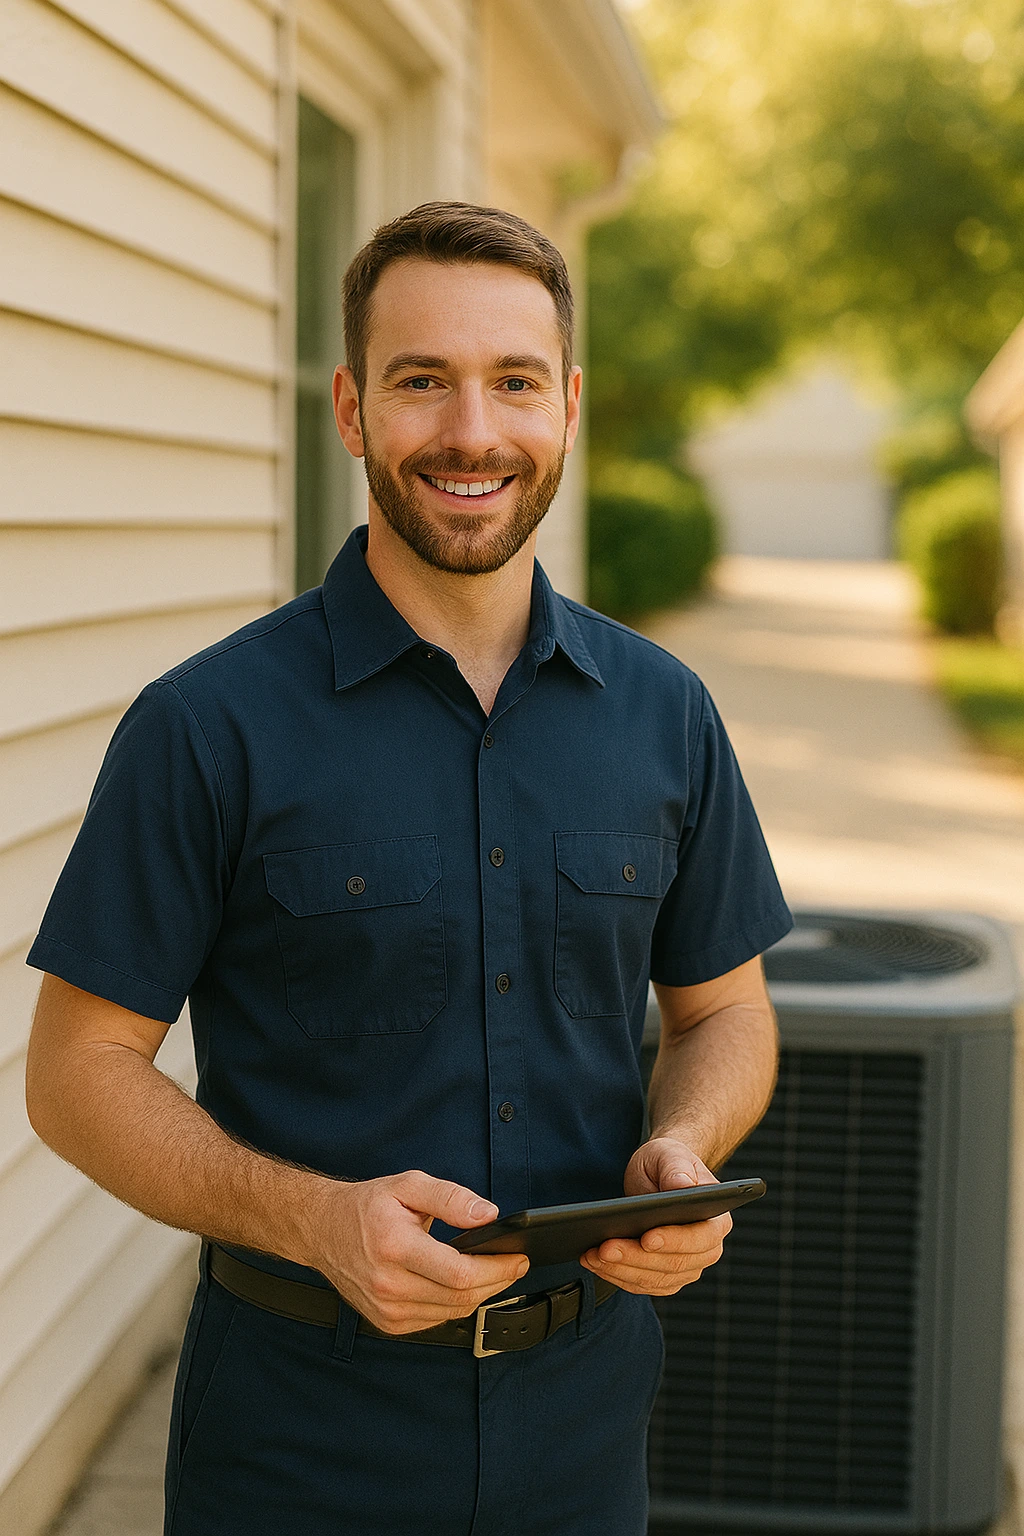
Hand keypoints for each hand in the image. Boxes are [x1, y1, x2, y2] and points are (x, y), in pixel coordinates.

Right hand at [299, 1170, 528, 1334]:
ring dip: (479, 1295)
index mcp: (394, 1247)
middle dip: (496, 1282)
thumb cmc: (366, 1206)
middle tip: (514, 1264)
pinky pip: (436, 1319)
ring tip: (494, 1272)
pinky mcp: (387, 1323)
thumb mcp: (408, 1185)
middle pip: (461, 1298)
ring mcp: (386, 1309)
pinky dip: (455, 1304)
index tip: (518, 1257)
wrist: (323, 1230)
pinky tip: (461, 1285)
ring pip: (452, 1313)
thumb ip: (451, 1197)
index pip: (460, 1273)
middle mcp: (388, 1285)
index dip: (497, 1269)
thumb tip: (488, 1214)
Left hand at [579, 1136, 730, 1296]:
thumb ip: (677, 1168)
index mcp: (716, 1221)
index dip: (674, 1241)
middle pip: (673, 1264)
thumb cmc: (668, 1163)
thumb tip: (682, 1186)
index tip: (647, 1238)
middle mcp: (706, 1251)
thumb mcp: (670, 1155)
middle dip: (635, 1257)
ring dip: (620, 1270)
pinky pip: (641, 1284)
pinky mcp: (663, 1277)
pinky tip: (595, 1263)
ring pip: (654, 1279)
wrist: (659, 1176)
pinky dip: (616, 1276)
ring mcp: (686, 1268)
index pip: (700, 1238)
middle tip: (605, 1247)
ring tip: (592, 1255)